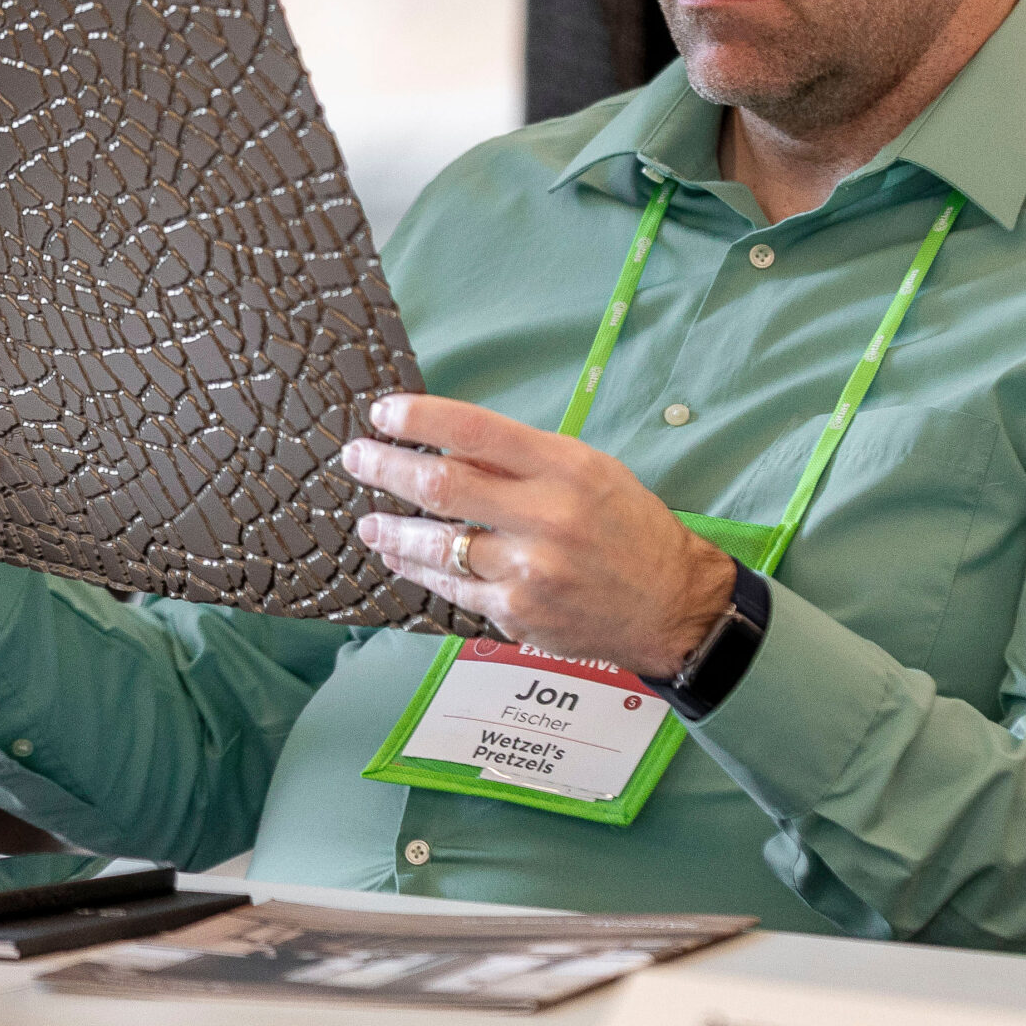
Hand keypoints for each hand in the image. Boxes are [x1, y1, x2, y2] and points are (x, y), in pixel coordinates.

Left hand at [342, 394, 735, 676]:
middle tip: (356, 457)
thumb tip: (446, 444)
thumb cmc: (627, 528)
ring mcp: (528, 570)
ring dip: (392, 529)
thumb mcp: (589, 471)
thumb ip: (522, 460)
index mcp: (564, 468)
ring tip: (369, 520)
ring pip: (437, 544)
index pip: (474, 432)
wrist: (669, 603)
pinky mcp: (517, 613)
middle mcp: (545, 516)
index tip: (383, 412)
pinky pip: (452, 587)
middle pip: (442, 486)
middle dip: (386, 468)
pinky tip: (399, 556)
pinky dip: (418, 569)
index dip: (419, 418)